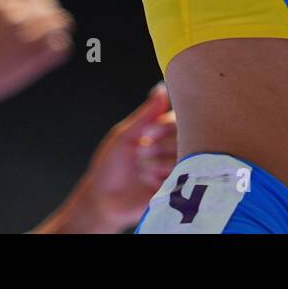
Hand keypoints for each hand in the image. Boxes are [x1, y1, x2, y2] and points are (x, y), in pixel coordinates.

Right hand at [0, 0, 73, 109]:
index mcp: (2, 1)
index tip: (33, 8)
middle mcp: (17, 14)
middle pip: (49, 4)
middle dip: (48, 13)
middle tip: (46, 25)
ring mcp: (26, 35)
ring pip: (61, 22)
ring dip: (58, 28)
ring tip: (54, 36)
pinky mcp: (32, 58)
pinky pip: (61, 46)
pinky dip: (60, 46)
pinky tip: (52, 50)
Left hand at [72, 83, 176, 230]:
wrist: (104, 200)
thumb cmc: (110, 165)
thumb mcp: (125, 135)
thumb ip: (146, 114)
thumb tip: (161, 88)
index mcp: (161, 133)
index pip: (178, 119)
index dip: (162, 127)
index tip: (146, 135)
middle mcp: (172, 148)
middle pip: (182, 138)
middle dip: (156, 147)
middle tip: (140, 155)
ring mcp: (177, 169)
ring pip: (182, 157)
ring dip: (156, 164)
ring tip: (141, 171)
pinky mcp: (179, 189)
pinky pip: (181, 177)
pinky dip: (161, 178)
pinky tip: (148, 183)